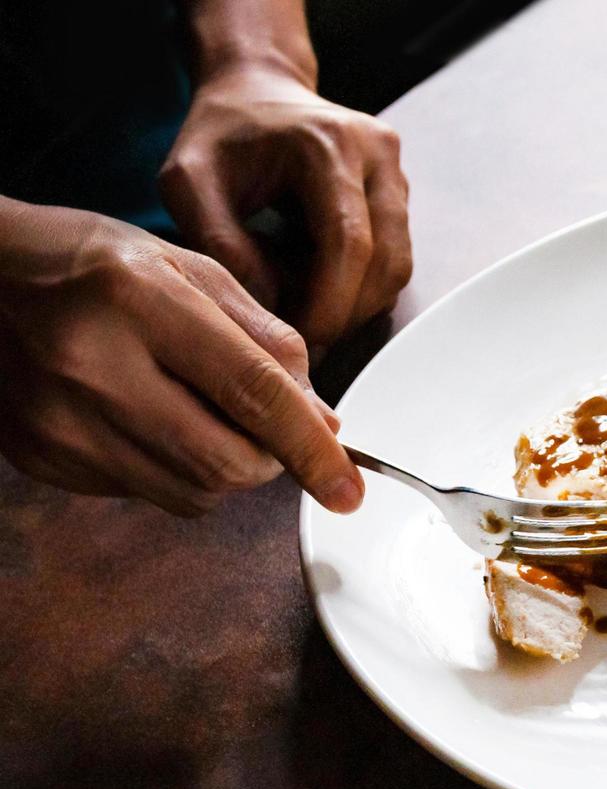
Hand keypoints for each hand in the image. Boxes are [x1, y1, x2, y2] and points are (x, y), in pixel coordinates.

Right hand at [0, 200, 363, 515]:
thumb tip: (322, 421)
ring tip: (199, 410)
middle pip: (226, 462)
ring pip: (192, 492)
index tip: (347, 490)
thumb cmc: (88, 263)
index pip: (254, 394)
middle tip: (265, 425)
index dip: (312, 449)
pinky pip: (145, 492)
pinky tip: (148, 418)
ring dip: (224, 467)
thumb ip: (265, 341)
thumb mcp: (187, 269)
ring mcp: (59, 422)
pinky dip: (172, 469)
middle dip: (270, 458)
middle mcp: (93, 367)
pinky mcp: (42, 458)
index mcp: (140, 302)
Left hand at [159, 66, 411, 346]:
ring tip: (308, 312)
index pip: (349, 243)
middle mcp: (376, 154)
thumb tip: (268, 310)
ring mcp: (396, 172)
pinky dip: (362, 287)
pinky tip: (321, 288)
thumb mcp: (188, 183)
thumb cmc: (219, 135)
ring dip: (358, 304)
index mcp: (328, 144)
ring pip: (398, 267)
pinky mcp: (400, 192)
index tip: (299, 341)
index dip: (330, 304)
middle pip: (386, 261)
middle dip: (347, 313)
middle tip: (305, 342)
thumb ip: (220, 244)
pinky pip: (395, 258)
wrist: (256, 89)